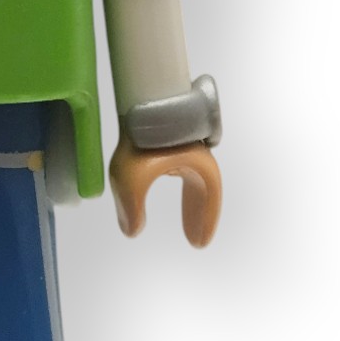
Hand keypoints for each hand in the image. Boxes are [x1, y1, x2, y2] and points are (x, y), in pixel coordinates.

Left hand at [108, 126, 221, 247]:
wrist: (137, 97)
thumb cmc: (140, 137)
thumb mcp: (130, 181)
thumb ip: (131, 209)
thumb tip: (131, 230)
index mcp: (197, 165)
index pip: (209, 197)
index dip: (206, 220)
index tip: (199, 243)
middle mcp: (195, 150)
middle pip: (202, 188)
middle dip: (197, 212)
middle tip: (193, 237)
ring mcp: (183, 137)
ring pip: (190, 173)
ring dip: (188, 196)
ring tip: (180, 214)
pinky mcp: (168, 125)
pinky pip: (176, 159)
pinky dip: (174, 176)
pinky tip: (162, 178)